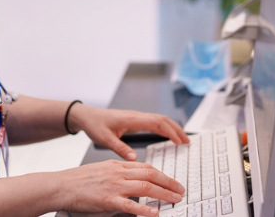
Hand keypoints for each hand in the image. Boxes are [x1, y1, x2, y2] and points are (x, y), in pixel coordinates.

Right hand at [56, 160, 185, 216]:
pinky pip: (130, 205)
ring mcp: (114, 186)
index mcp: (118, 165)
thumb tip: (134, 178)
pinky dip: (144, 209)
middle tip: (181, 190)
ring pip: (145, 187)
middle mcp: (119, 173)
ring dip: (164, 194)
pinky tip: (154, 213)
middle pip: (151, 175)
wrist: (61, 186)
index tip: (173, 181)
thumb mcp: (103, 169)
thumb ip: (119, 172)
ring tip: (175, 200)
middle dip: (169, 183)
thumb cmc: (79, 180)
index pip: (147, 167)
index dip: (163, 174)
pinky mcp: (107, 200)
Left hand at [68, 104, 188, 160]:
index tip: (181, 142)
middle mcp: (137, 116)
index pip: (157, 123)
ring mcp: (137, 117)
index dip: (171, 132)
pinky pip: (154, 122)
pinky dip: (164, 128)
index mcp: (132, 120)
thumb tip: (134, 159)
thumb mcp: (105, 139)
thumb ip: (120, 148)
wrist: (87, 116)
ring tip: (182, 140)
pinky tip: (167, 136)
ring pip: (160, 120)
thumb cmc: (95, 126)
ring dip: (172, 128)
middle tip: (188, 142)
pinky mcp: (135, 120)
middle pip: (163, 120)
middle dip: (177, 130)